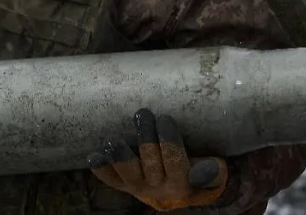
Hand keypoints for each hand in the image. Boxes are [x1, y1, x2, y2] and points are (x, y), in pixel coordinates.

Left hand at [88, 108, 228, 211]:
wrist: (175, 191)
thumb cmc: (194, 170)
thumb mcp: (209, 172)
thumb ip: (210, 170)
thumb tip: (212, 167)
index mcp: (182, 183)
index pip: (175, 161)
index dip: (169, 140)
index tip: (166, 118)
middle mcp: (158, 187)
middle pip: (150, 162)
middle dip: (145, 136)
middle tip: (143, 114)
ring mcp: (138, 186)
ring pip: (128, 173)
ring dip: (120, 156)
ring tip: (114, 140)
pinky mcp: (123, 184)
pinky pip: (110, 179)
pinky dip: (101, 169)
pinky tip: (93, 156)